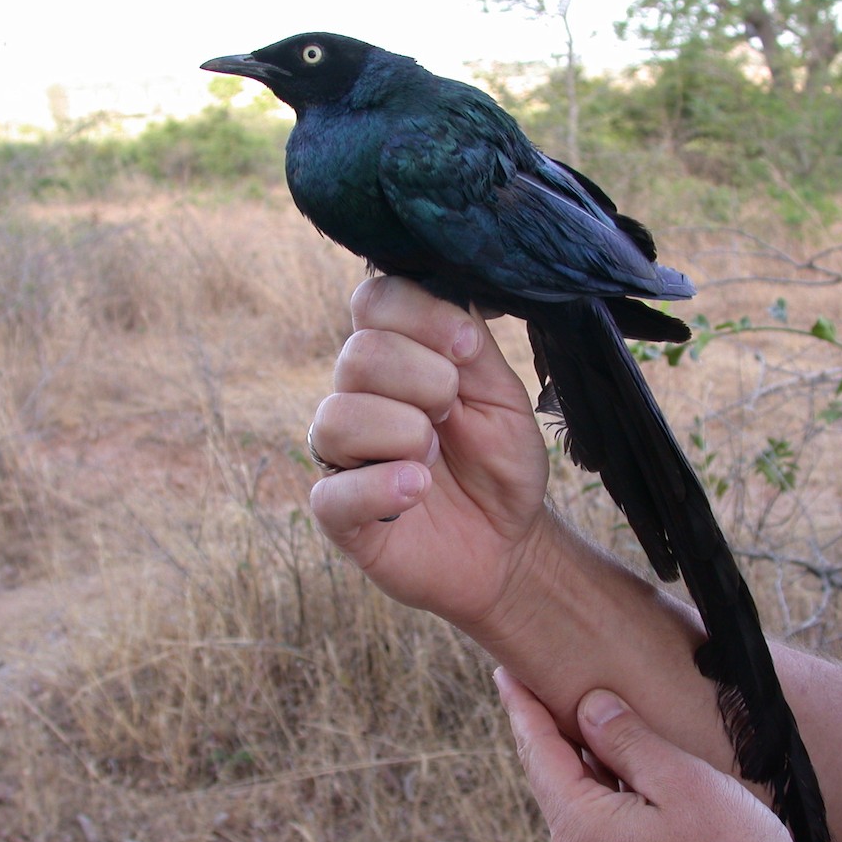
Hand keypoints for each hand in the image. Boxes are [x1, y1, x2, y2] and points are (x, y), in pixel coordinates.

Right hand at [308, 276, 552, 623]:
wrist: (509, 541)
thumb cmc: (500, 461)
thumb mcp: (501, 394)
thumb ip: (471, 344)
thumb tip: (447, 300)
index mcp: (394, 355)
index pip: (374, 300)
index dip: (423, 316)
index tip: (468, 349)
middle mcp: (357, 397)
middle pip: (358, 355)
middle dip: (424, 381)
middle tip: (453, 412)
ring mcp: (341, 455)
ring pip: (338, 418)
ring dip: (405, 435)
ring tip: (435, 459)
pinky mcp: (338, 514)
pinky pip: (332, 492)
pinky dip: (381, 487)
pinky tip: (418, 489)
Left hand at [496, 668, 800, 841]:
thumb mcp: (681, 783)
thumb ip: (629, 742)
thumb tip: (589, 705)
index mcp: (583, 824)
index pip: (538, 750)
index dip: (522, 705)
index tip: (506, 670)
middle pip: (546, 768)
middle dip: (535, 721)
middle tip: (523, 679)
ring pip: (570, 785)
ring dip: (565, 743)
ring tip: (559, 702)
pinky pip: (593, 802)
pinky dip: (590, 767)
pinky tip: (602, 746)